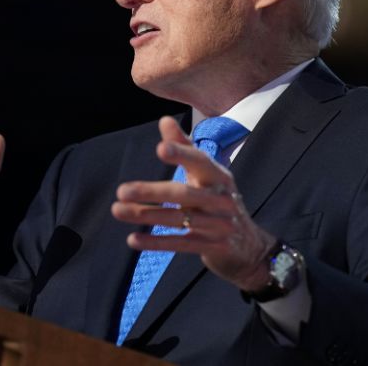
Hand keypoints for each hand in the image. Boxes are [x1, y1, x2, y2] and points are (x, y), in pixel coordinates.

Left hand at [111, 117, 275, 291]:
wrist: (250, 246)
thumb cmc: (219, 201)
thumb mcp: (207, 174)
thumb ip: (185, 147)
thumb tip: (164, 120)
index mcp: (219, 176)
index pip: (200, 162)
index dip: (182, 154)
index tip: (160, 148)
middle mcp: (221, 199)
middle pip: (184, 194)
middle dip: (151, 192)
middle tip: (121, 190)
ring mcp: (219, 225)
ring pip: (179, 219)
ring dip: (146, 215)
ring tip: (118, 210)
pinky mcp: (212, 247)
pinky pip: (181, 244)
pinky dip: (156, 242)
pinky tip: (133, 239)